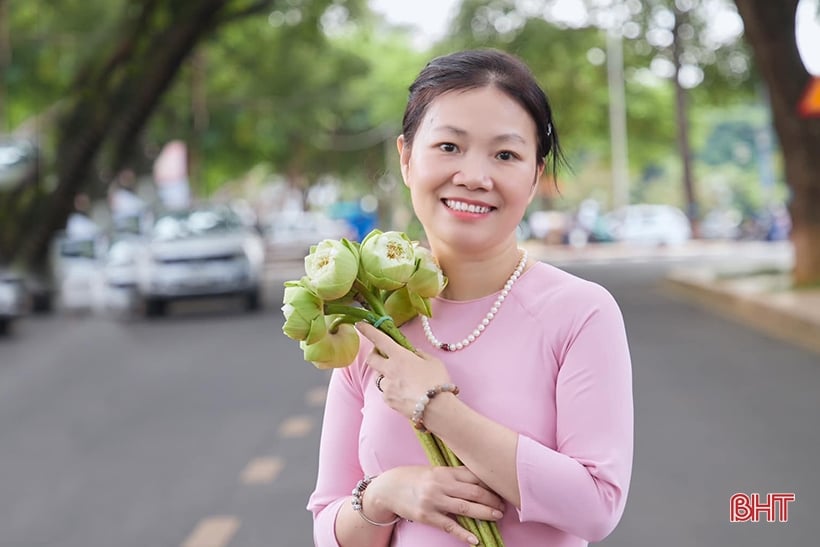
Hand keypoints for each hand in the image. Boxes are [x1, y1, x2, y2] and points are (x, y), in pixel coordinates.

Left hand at [356, 321, 450, 419]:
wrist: (437, 408)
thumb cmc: (437, 382)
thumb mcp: (433, 362)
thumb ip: (419, 354)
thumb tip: (412, 353)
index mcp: (400, 356)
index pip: (379, 339)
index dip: (368, 330)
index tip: (359, 324)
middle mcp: (389, 370)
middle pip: (371, 359)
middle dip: (374, 355)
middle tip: (383, 355)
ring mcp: (386, 387)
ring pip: (380, 377)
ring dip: (387, 375)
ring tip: (403, 381)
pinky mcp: (387, 401)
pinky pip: (386, 392)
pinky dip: (393, 390)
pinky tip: (406, 394)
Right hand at [369, 466, 504, 543]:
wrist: (389, 488)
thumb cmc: (415, 478)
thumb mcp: (434, 472)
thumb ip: (454, 475)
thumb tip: (479, 480)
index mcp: (445, 471)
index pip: (473, 476)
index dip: (490, 483)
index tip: (502, 488)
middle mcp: (440, 484)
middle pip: (473, 492)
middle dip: (491, 500)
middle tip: (503, 506)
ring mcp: (433, 500)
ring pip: (465, 508)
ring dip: (484, 513)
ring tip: (497, 516)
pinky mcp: (426, 516)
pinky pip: (449, 526)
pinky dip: (464, 533)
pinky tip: (475, 539)